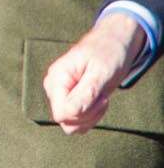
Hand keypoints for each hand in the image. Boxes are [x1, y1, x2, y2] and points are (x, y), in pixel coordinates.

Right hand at [43, 13, 148, 133]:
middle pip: (65, 120)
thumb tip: (70, 113)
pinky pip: (76, 120)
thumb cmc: (108, 53)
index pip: (61, 113)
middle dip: (89, 115)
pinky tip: (99, 101)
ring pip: (70, 124)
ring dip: (91, 117)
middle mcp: (54, 87)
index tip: (102, 98)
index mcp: (56, 78)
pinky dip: (91, 117)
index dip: (85, 113)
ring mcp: (60, 94)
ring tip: (101, 98)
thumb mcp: (101, 72)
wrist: (114, 43)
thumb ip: (85, 94)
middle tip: (103, 97)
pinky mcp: (69, 98)